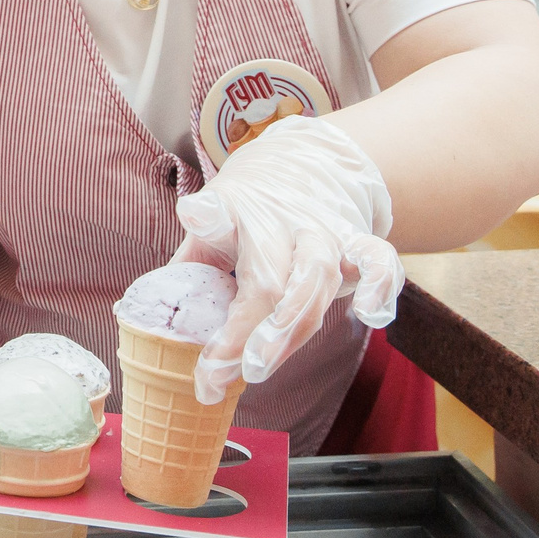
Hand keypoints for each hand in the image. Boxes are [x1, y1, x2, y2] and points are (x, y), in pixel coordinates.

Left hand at [175, 115, 399, 404]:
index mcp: (234, 212)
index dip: (207, 216)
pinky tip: (372, 314)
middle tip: (225, 370)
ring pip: (316, 276)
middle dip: (248, 329)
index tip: (195, 213)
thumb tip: (158, 325)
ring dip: (292, 327)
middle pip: (270, 277)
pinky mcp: (356, 243)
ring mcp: (322, 232)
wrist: (306, 167)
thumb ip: (192, 270)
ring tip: (261, 367)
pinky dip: (380, 285)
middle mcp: (280, 222)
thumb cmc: (249, 217)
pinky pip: (378, 261)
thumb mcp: (212, 230)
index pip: (219, 213)